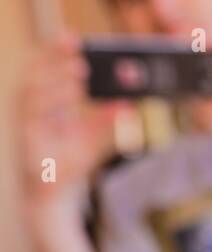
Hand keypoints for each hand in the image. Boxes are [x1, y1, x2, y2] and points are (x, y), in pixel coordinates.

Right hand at [17, 34, 122, 205]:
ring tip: (79, 72)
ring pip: (32, 92)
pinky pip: (32, 117)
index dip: (55, 50)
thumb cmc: (68, 163)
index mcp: (44, 101)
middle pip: (35, 72)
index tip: (73, 36)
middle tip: (79, 51)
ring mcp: (24, 122)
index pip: (45, 67)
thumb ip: (106, 122)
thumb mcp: (93, 141)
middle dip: (54, 58)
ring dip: (56, 81)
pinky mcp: (24, 139)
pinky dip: (51, 106)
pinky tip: (69, 103)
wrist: (52, 197)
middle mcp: (30, 107)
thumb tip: (129, 104)